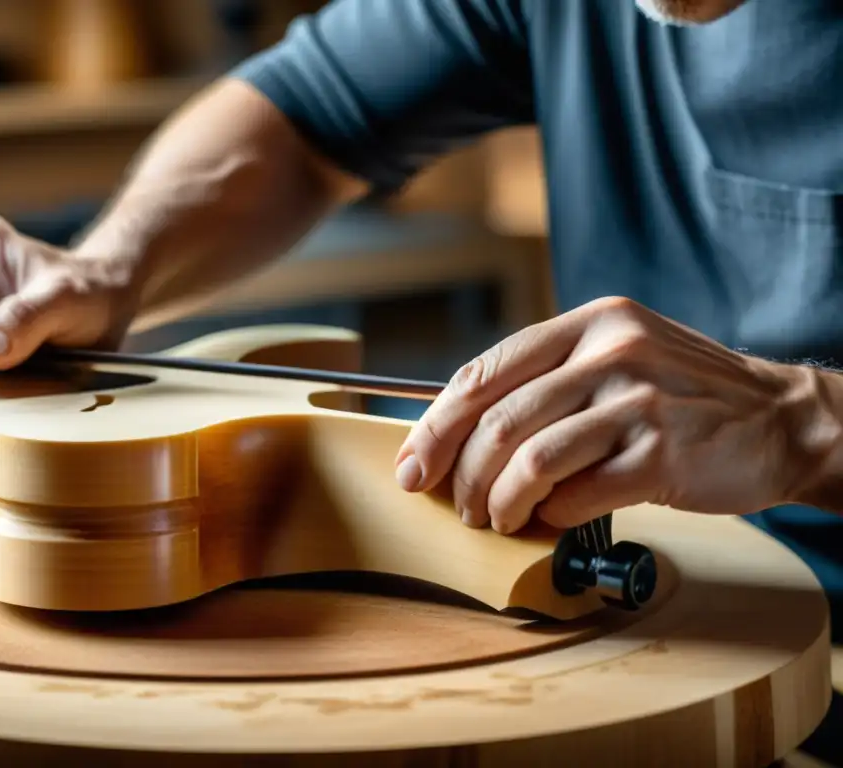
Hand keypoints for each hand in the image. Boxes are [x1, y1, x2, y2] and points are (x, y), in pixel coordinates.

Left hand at [394, 296, 824, 532]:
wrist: (783, 419)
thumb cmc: (684, 395)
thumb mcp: (619, 355)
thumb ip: (550, 378)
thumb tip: (462, 431)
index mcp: (590, 323)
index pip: (484, 371)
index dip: (436, 423)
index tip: (412, 463)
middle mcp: (611, 353)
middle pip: (497, 420)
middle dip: (460, 473)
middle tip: (456, 503)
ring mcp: (638, 402)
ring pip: (529, 460)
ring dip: (499, 502)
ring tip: (498, 518)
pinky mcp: (661, 454)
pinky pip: (576, 495)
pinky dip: (551, 516)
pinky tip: (553, 519)